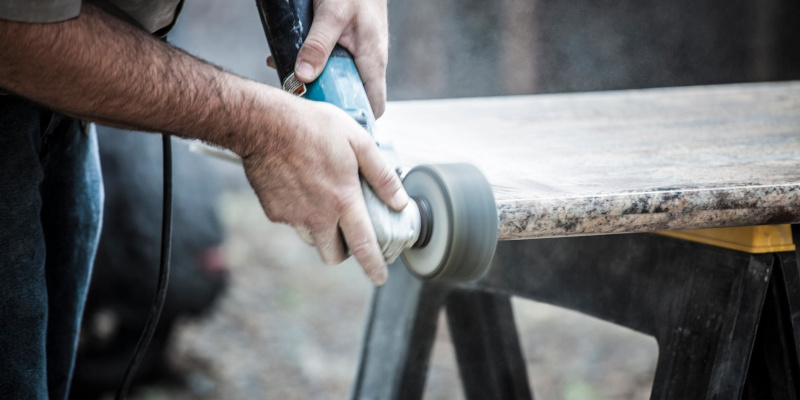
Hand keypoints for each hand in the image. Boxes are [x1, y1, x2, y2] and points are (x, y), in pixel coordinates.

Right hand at [242, 97, 407, 284]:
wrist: (264, 124)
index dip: (374, 266)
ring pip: (313, 239)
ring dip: (321, 230)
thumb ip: (382, 175)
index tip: (380, 277)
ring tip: (323, 200)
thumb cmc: (313, 127)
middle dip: (344, 249)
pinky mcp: (274, 212)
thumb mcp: (358, 141)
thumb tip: (400, 202)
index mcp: (343, 201)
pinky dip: (300, 214)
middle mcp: (318, 216)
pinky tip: (301, 188)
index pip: (363, 246)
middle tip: (348, 229)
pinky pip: (293, 223)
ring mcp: (293, 217)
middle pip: (334, 255)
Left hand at [292, 0, 388, 117]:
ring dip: (314, 82)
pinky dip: (309, 64)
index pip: (374, 104)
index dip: (358, 119)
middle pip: (351, 95)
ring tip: (287, 80)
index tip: (334, 125)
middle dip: (327, 101)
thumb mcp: (332, 14)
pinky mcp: (346, 44)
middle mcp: (368, 61)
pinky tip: (286, 60)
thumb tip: (303, 76)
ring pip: (337, 79)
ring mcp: (358, 53)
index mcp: (373, 60)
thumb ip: (318, 45)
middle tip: (301, 103)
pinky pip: (329, 62)